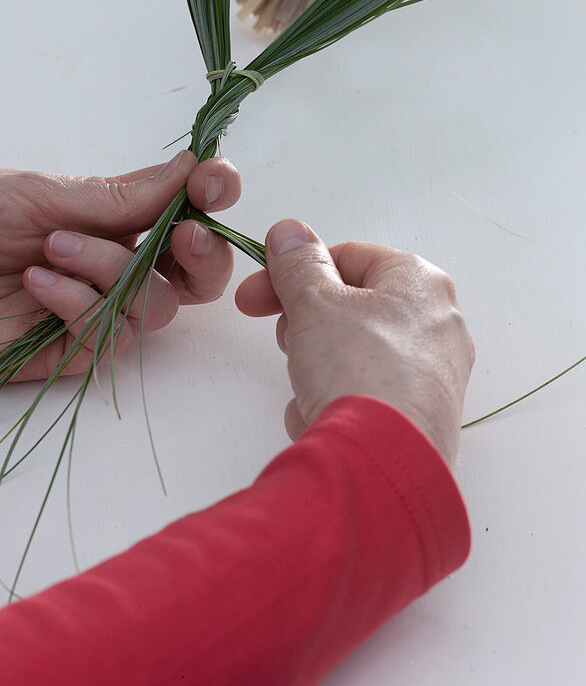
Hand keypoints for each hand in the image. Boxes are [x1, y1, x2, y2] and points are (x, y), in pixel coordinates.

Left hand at [0, 151, 239, 380]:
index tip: (218, 181)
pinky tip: (34, 282)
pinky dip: (78, 304)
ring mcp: (89, 310)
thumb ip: (119, 196)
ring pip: (153, 306)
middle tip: (183, 236)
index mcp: (110, 218)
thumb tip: (190, 169)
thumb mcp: (41, 194)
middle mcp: (111, 264)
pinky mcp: (64, 352)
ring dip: (111, 270)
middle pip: (192, 276)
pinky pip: (105, 335)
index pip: (183, 213)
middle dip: (202, 254)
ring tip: (51, 247)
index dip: (212, 198)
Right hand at [235, 220, 474, 465]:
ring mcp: (435, 373)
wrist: (383, 463)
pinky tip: (323, 419)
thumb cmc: (356, 366)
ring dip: (316, 365)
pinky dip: (338, 401)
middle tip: (285, 339)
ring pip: (354, 353)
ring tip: (307, 388)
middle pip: (352, 305)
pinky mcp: (424, 416)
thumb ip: (298, 263)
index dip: (294, 271)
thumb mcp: (315, 302)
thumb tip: (289, 231)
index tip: (255, 292)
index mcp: (420, 281)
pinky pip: (366, 394)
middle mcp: (439, 323)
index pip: (347, 256)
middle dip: (307, 321)